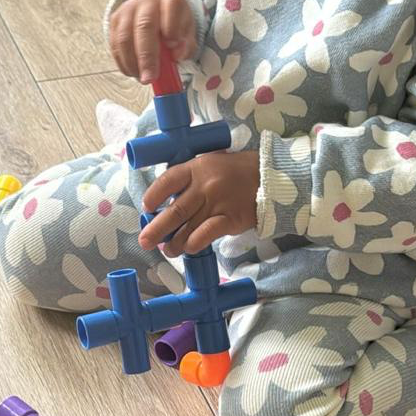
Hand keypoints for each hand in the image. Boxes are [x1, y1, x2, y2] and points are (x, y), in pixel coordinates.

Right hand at [109, 0, 195, 82]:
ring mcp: (129, 9)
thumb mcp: (187, 31)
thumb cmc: (172, 23)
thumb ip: (187, 45)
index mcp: (170, 0)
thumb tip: (177, 56)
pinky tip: (132, 71)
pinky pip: (115, 44)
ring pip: (125, 37)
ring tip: (141, 78)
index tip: (173, 47)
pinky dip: (123, 62)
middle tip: (150, 78)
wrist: (154, 8)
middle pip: (144, 26)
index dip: (172, 28)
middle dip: (147, 56)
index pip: (171, 8)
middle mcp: (148, 1)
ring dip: (132, 63)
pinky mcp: (115, 19)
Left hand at [138, 150, 258, 256]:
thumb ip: (189, 179)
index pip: (167, 181)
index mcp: (196, 168)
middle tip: (145, 241)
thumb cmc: (235, 173)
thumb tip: (166, 202)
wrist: (269, 178)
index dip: (153, 196)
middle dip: (156, 229)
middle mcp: (204, 185)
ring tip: (167, 251)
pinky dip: (194, 244)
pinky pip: (205, 234)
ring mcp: (217, 203)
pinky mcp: (229, 219)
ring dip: (174, 243)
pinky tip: (188, 249)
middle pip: (174, 211)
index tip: (146, 209)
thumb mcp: (209, 165)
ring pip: (187, 228)